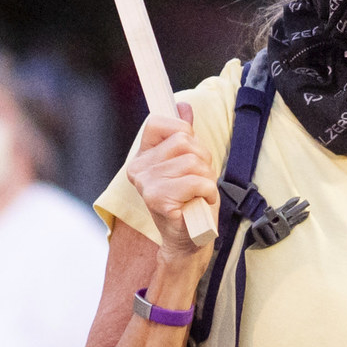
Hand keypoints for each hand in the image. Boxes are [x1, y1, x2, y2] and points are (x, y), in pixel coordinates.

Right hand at [126, 105, 214, 262]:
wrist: (188, 240)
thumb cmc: (189, 202)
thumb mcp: (187, 163)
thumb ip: (182, 134)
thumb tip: (183, 106)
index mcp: (142, 157)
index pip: (157, 122)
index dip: (181, 130)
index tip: (189, 149)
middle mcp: (138, 168)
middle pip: (183, 141)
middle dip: (202, 159)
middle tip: (199, 180)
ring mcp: (146, 184)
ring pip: (193, 161)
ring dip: (207, 178)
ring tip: (199, 193)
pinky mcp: (158, 199)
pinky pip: (196, 181)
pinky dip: (208, 191)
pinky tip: (201, 202)